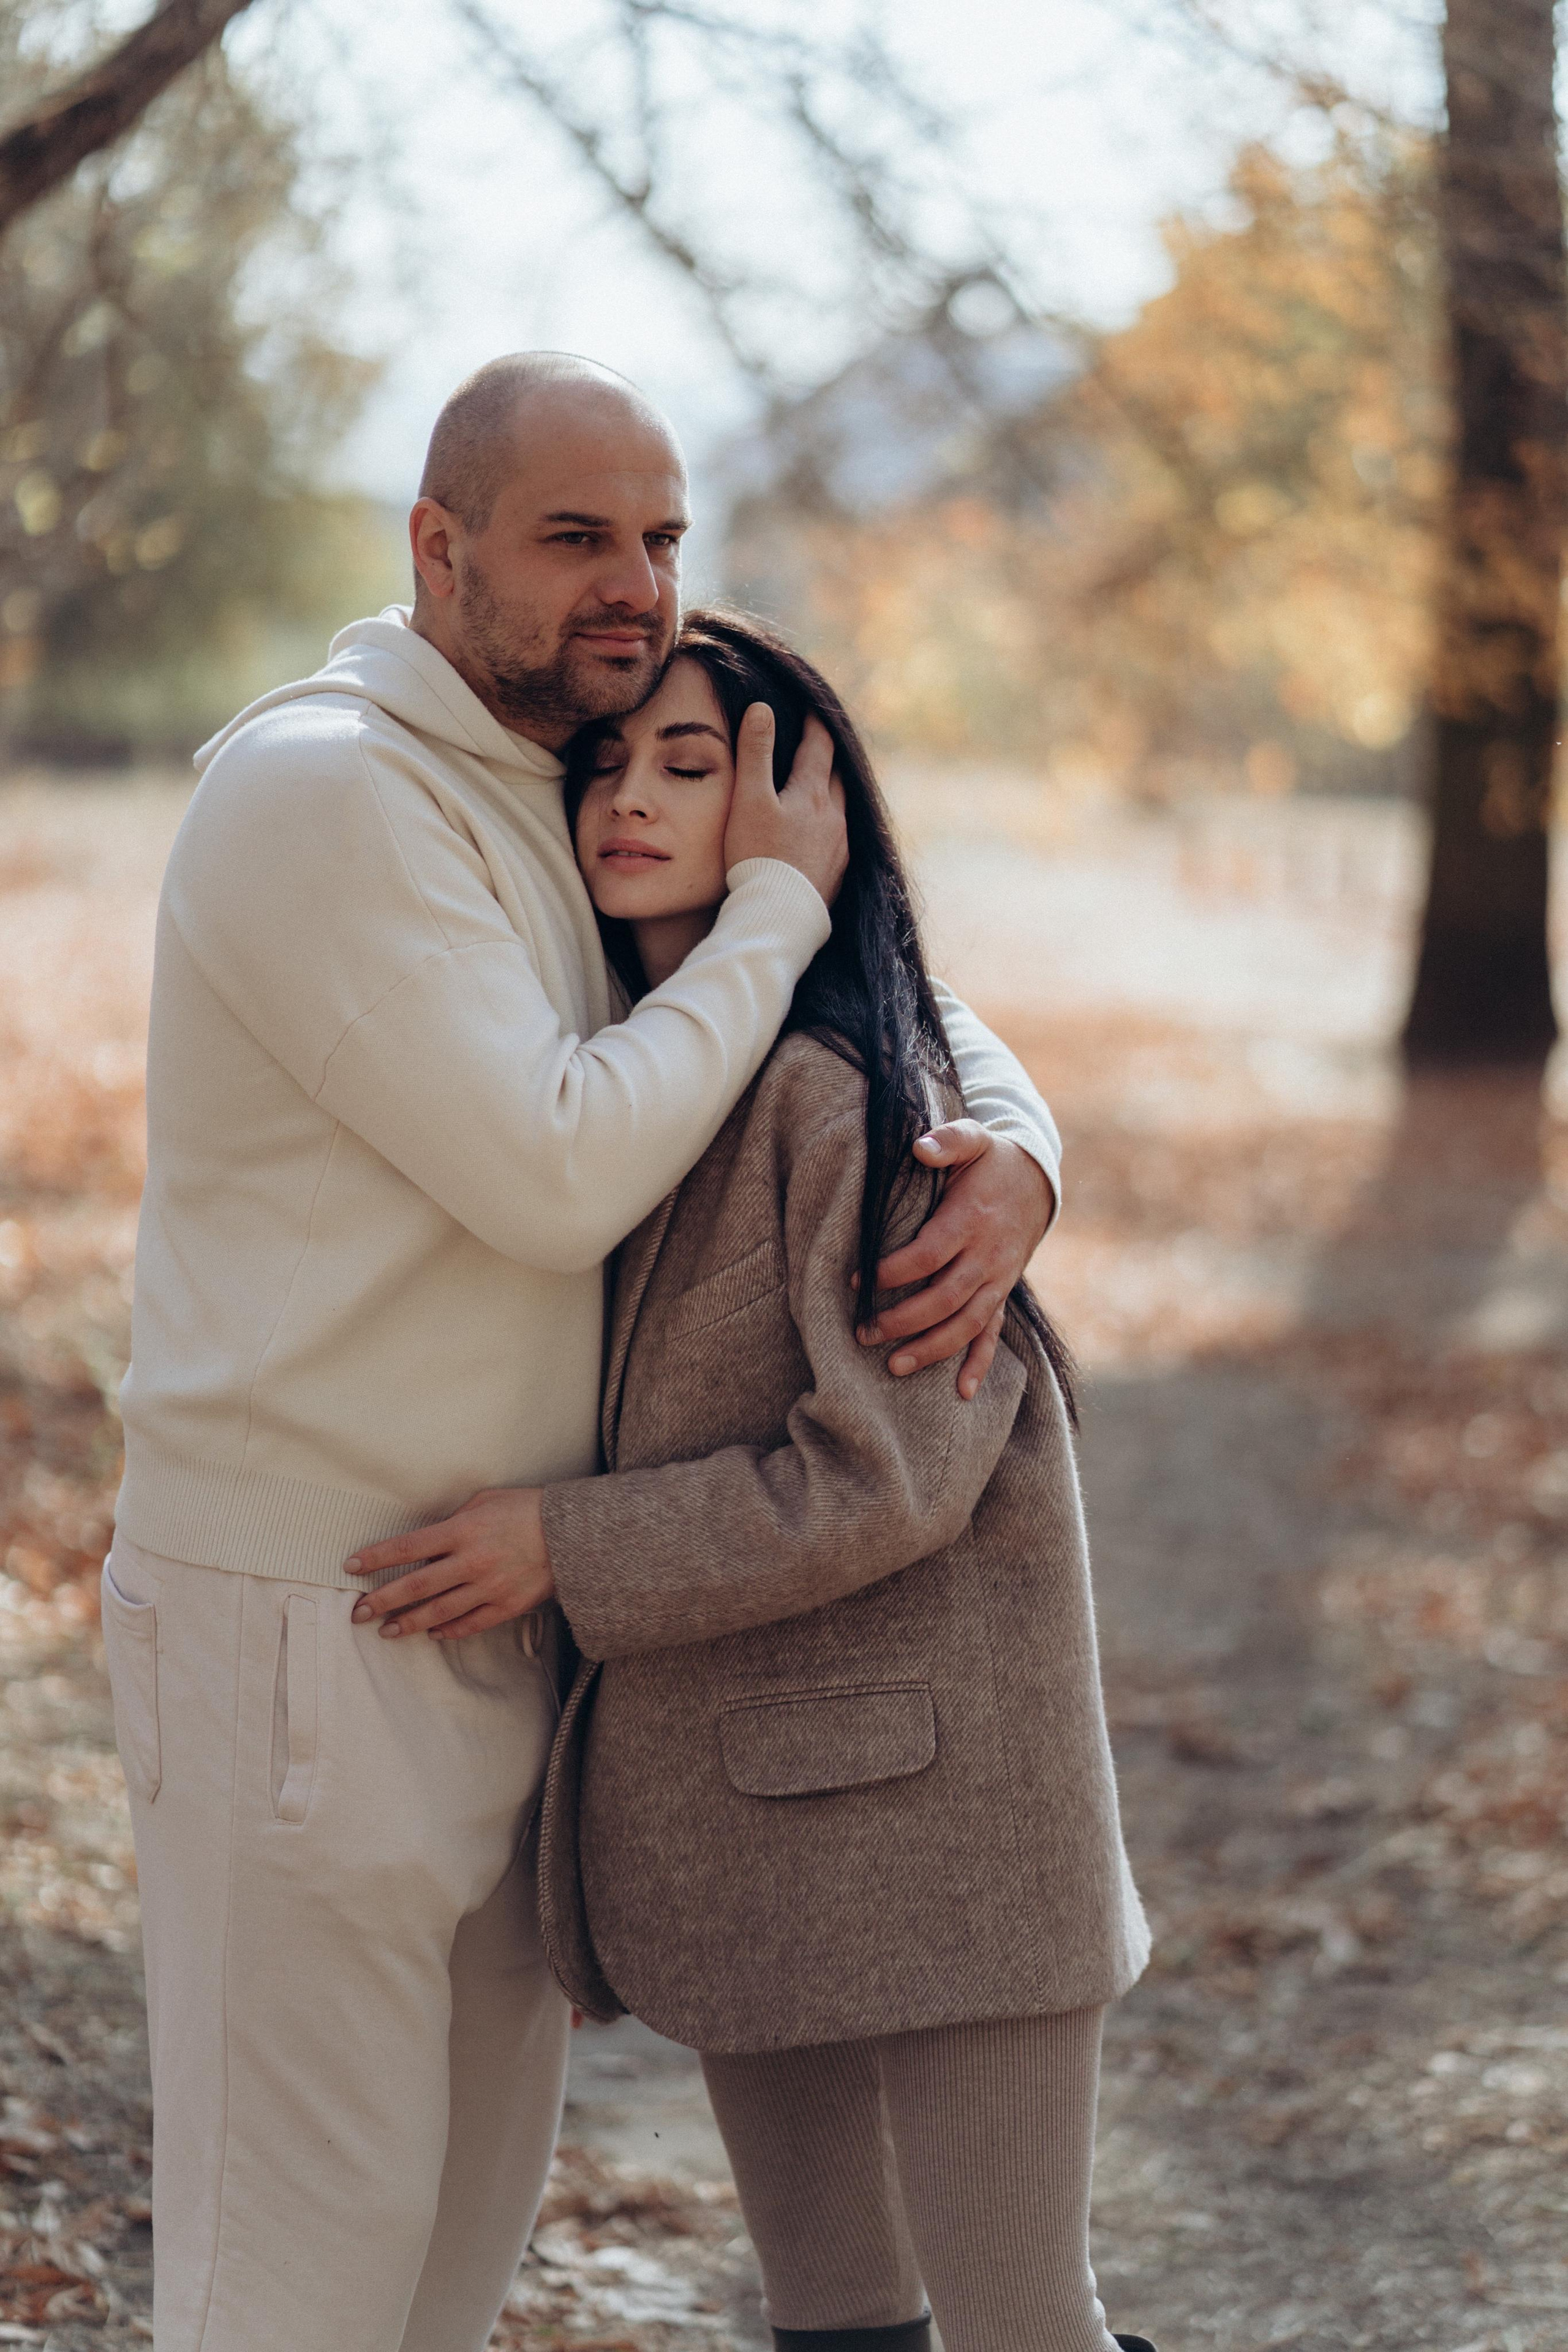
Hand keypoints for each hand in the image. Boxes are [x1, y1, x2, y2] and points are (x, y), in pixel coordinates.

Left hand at [345, 1488, 553, 1639]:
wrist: (573, 1533)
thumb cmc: (526, 1509)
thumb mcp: (484, 1501)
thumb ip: (453, 1521)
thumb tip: (427, 1544)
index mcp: (462, 1530)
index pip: (407, 1547)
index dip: (376, 1557)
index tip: (351, 1566)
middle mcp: (471, 1561)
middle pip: (415, 1586)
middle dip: (382, 1600)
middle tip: (357, 1612)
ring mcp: (489, 1587)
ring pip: (438, 1612)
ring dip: (408, 1623)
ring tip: (386, 1631)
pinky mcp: (507, 1605)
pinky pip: (470, 1623)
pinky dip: (448, 1630)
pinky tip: (431, 1633)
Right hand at [723, 705, 847, 906]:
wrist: (778, 916)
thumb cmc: (757, 855)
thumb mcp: (749, 799)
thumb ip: (756, 753)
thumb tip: (762, 709)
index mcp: (813, 793)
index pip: (820, 745)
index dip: (816, 723)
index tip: (812, 708)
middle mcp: (835, 817)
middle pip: (838, 775)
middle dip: (829, 757)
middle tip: (820, 744)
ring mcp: (840, 847)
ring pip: (841, 808)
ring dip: (832, 792)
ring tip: (821, 786)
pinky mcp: (837, 873)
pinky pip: (839, 839)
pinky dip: (830, 826)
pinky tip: (820, 835)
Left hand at [857, 1125, 1053, 1398]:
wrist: (1036, 1182)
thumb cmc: (991, 1162)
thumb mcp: (974, 1140)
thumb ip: (949, 1141)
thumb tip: (919, 1148)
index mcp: (972, 1220)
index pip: (928, 1254)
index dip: (893, 1271)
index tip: (859, 1280)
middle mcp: (988, 1257)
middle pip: (944, 1298)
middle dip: (903, 1321)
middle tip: (863, 1333)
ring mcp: (998, 1280)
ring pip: (966, 1324)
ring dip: (932, 1349)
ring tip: (894, 1366)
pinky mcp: (1001, 1294)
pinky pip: (992, 1333)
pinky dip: (980, 1363)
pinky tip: (963, 1392)